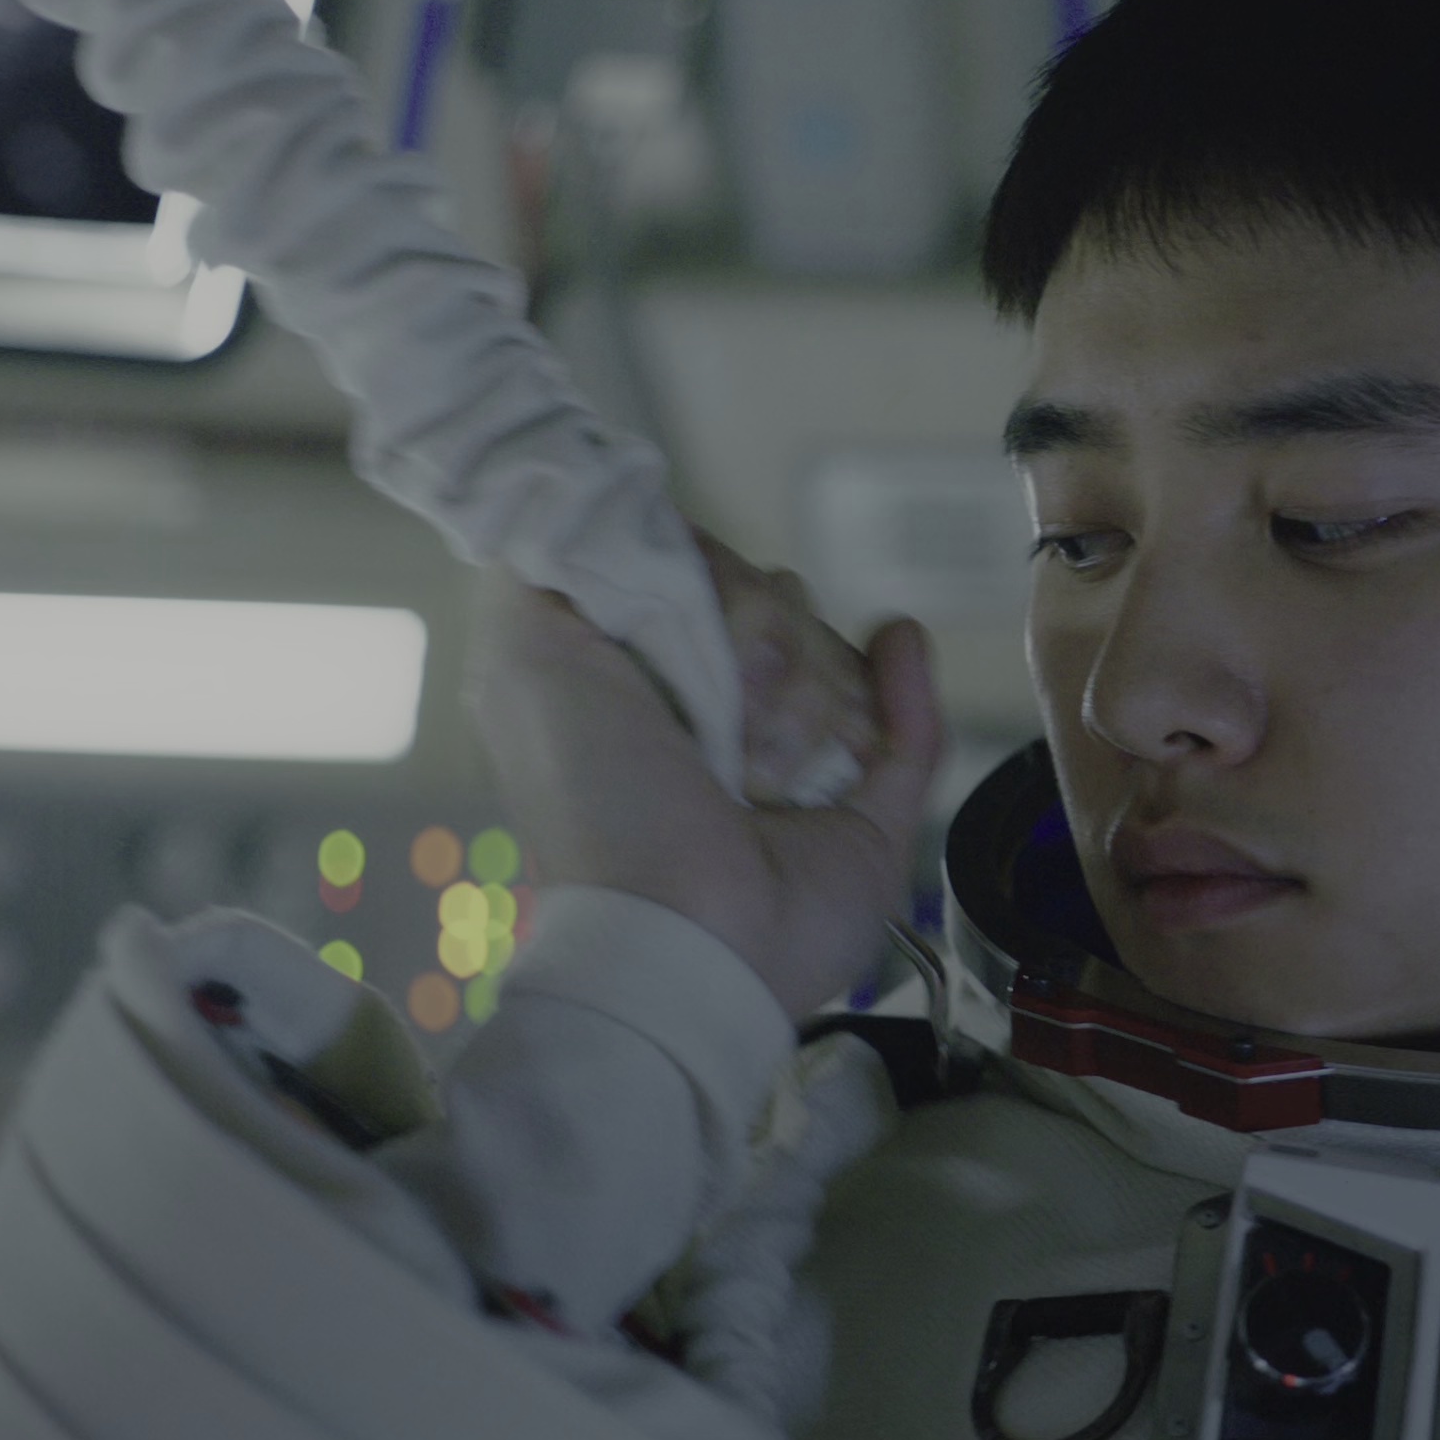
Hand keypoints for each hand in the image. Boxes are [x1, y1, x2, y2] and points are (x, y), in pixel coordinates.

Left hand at [466, 539, 945, 1020]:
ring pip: (833, 655)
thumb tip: (588, 504)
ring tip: (773, 750)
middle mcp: (717, 726)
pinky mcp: (871, 813)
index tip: (683, 593)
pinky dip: (904, 679)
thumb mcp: (528, 663)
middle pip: (768, 607)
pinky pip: (911, 724)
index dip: (696, 571)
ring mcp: (799, 768)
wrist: (685, 935)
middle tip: (725, 696)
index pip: (690, 583)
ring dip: (805, 679)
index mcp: (640, 695)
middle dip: (753, 628)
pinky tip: (892, 644)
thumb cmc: (603, 804)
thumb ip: (542, 572)